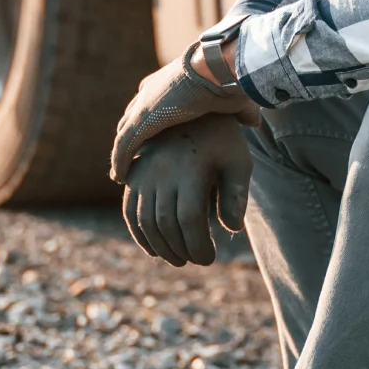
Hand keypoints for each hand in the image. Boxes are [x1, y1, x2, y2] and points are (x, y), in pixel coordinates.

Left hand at [108, 48, 260, 181]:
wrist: (217, 71)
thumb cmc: (229, 81)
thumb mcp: (236, 98)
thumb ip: (242, 112)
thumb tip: (254, 123)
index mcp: (171, 82)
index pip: (153, 102)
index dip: (151, 121)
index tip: (153, 137)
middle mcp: (152, 91)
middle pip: (133, 118)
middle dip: (131, 137)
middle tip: (134, 157)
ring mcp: (144, 106)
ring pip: (125, 134)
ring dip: (122, 154)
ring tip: (121, 174)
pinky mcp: (141, 119)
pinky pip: (123, 147)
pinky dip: (120, 162)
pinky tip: (118, 178)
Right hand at [121, 116, 255, 266]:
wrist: (191, 107)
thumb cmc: (222, 141)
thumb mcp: (238, 162)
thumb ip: (236, 195)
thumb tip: (231, 229)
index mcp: (191, 168)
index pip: (190, 218)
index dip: (198, 245)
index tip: (210, 259)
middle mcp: (162, 170)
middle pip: (166, 223)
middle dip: (181, 249)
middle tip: (196, 260)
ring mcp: (144, 173)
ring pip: (145, 220)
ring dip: (160, 247)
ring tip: (179, 259)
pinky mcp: (134, 175)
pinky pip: (129, 211)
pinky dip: (139, 235)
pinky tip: (155, 250)